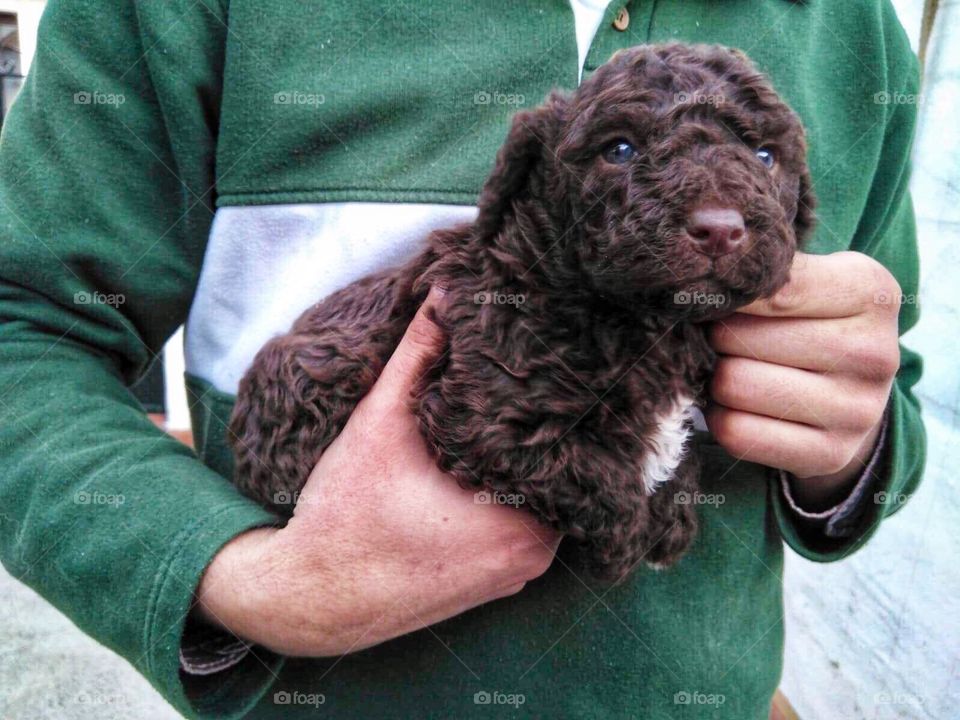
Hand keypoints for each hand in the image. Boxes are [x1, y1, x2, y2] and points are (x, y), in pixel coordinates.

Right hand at [195, 287, 559, 655]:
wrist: (311, 598)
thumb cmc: (344, 515)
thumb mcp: (380, 423)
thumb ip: (416, 354)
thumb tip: (445, 291)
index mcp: (523, 520)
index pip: (565, 445)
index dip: (549, 402)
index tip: (538, 369)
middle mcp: (534, 555)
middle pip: (556, 472)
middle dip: (533, 431)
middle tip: (516, 382)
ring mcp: (516, 575)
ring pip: (540, 500)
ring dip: (519, 466)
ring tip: (496, 421)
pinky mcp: (496, 584)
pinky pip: (522, 528)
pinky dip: (507, 499)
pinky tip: (478, 469)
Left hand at [706, 252, 900, 509]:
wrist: (851, 392)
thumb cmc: (813, 321)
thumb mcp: (807, 281)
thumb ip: (764, 273)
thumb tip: (700, 281)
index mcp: (871, 294)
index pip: (772, 288)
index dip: (727, 294)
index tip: (714, 295)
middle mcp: (874, 353)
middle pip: (741, 338)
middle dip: (717, 337)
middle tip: (725, 339)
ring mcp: (856, 410)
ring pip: (733, 384)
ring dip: (715, 378)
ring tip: (733, 369)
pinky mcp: (830, 454)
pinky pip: (736, 433)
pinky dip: (721, 418)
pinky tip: (739, 406)